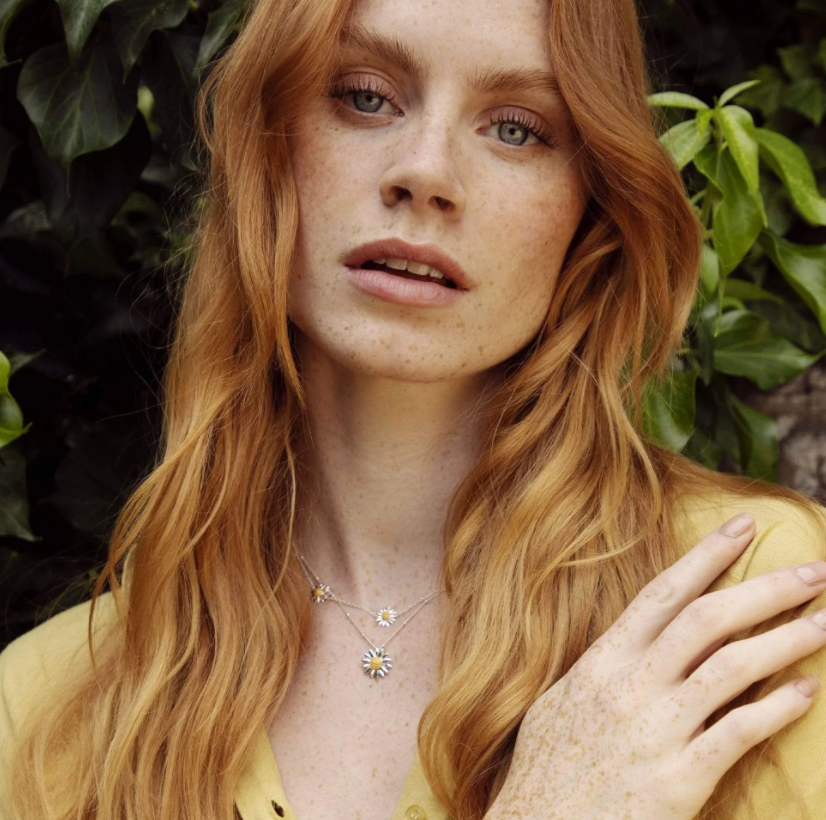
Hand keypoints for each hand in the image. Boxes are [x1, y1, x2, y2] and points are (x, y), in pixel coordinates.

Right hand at [484, 513, 825, 819]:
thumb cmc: (546, 771)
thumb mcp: (561, 703)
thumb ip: (600, 670)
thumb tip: (630, 644)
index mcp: (602, 662)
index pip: (662, 594)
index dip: (706, 556)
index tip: (744, 526)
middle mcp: (631, 684)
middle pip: (707, 620)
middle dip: (764, 589)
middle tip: (813, 571)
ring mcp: (656, 729)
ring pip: (731, 667)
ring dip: (785, 640)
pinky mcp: (678, 779)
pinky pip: (737, 733)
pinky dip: (775, 709)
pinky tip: (806, 691)